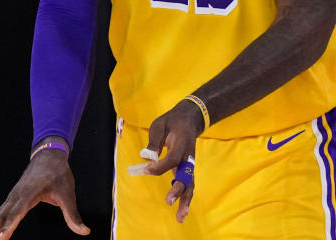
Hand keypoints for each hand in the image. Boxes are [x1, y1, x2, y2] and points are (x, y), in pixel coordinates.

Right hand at [0, 146, 88, 239]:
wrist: (48, 155)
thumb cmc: (58, 174)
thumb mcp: (68, 194)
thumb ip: (73, 215)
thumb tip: (84, 231)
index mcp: (30, 193)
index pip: (18, 212)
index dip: (10, 225)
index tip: (1, 238)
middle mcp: (17, 195)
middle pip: (0, 216)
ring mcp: (12, 197)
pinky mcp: (12, 199)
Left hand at [139, 99, 203, 222]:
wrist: (190, 119)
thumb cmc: (172, 122)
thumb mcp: (160, 125)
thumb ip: (154, 141)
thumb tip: (146, 158)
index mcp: (181, 144)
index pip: (171, 159)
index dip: (159, 167)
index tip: (146, 170)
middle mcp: (187, 157)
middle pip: (185, 176)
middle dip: (177, 190)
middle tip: (168, 201)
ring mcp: (189, 165)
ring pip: (189, 185)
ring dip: (185, 201)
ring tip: (180, 217)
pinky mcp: (188, 170)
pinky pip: (188, 186)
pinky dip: (186, 199)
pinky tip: (182, 213)